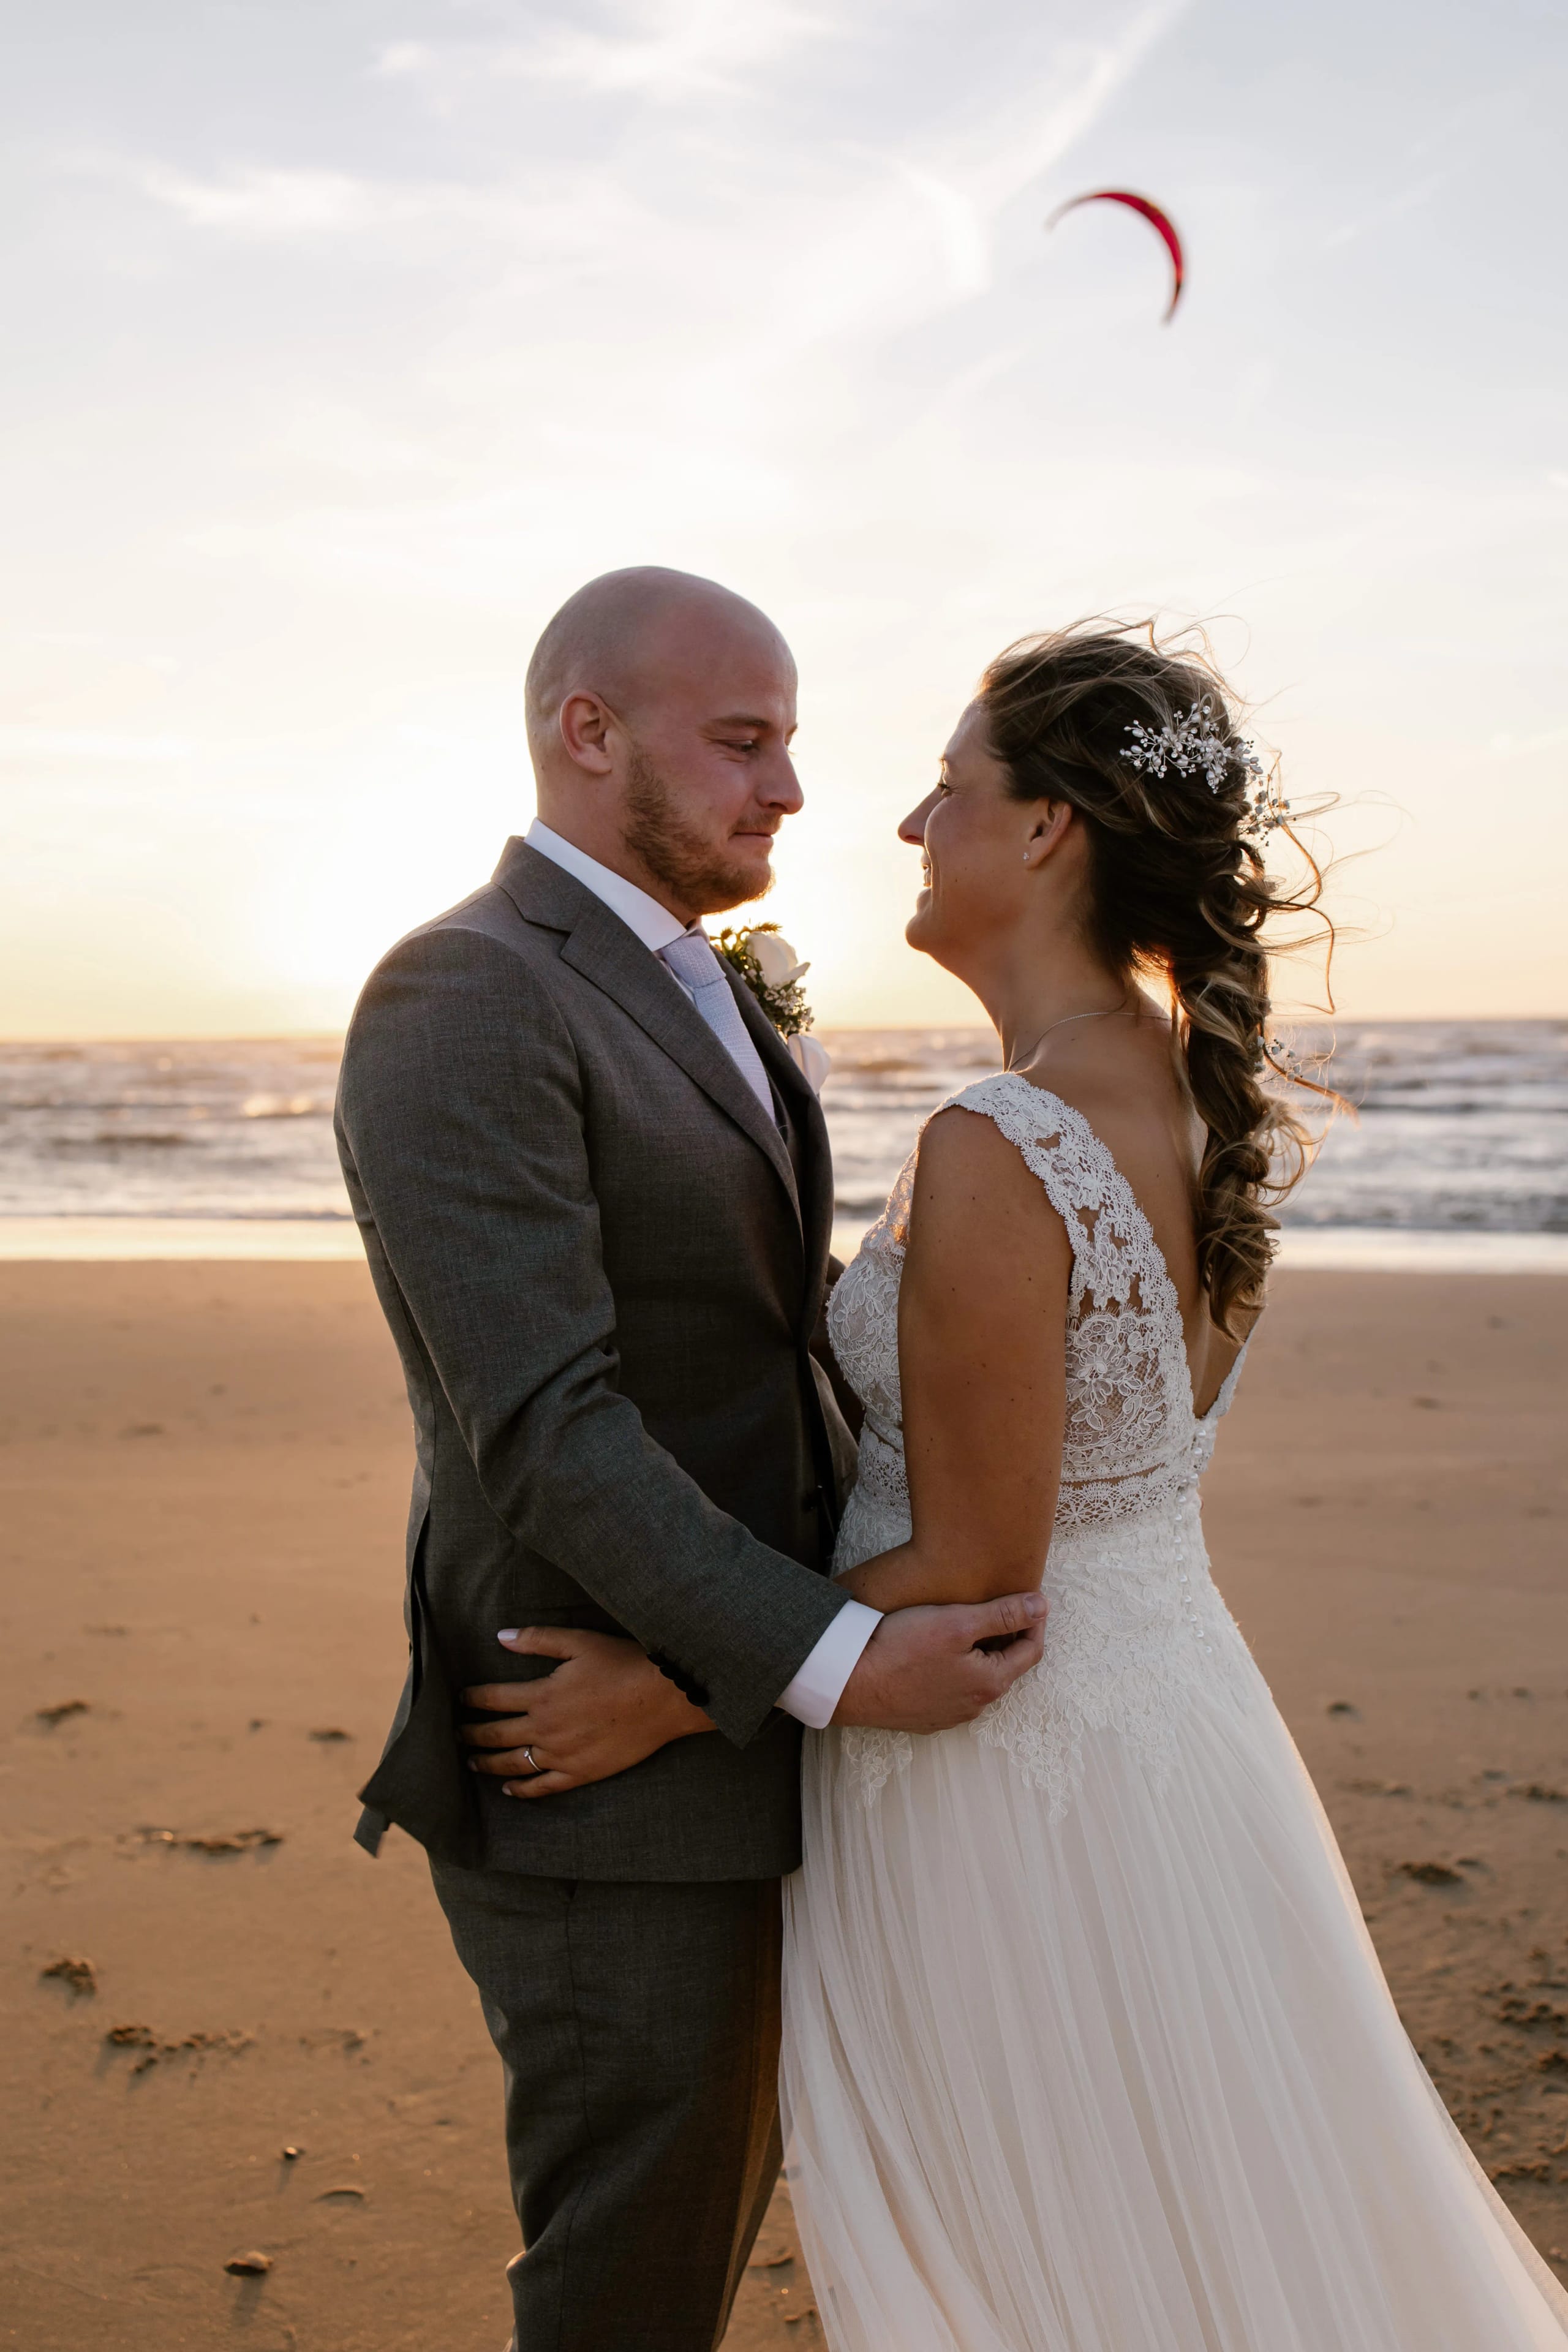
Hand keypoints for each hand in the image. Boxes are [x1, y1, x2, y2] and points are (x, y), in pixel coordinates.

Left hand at [462, 1627, 712, 1798]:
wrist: (663, 1698)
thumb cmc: (623, 1664)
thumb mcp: (579, 1642)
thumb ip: (537, 1639)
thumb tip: (500, 1637)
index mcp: (542, 1695)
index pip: (493, 1699)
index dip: (472, 1699)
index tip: (459, 1699)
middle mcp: (545, 1729)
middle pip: (496, 1734)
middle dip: (471, 1734)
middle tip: (455, 1735)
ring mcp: (562, 1755)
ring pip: (514, 1764)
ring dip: (488, 1764)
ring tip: (471, 1762)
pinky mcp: (581, 1773)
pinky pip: (544, 1787)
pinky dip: (522, 1790)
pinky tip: (509, 1789)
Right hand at [831, 1592, 1046, 1732]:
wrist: (851, 1682)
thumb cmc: (902, 1648)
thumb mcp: (957, 1622)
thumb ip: (1003, 1615)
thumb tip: (1042, 1606)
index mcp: (990, 1682)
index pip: (1031, 1651)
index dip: (1034, 1621)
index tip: (1028, 1599)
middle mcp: (975, 1706)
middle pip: (1004, 1666)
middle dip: (1005, 1637)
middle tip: (995, 1607)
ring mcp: (949, 1715)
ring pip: (977, 1679)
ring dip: (978, 1654)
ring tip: (963, 1626)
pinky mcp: (925, 1717)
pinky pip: (951, 1691)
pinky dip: (954, 1670)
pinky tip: (935, 1652)